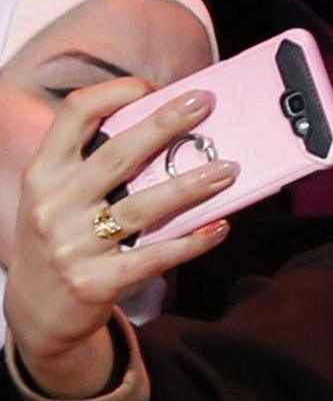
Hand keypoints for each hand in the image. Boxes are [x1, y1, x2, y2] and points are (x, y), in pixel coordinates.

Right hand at [5, 79, 236, 398]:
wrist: (36, 313)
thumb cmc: (61, 239)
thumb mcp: (59, 198)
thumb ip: (95, 166)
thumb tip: (170, 131)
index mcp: (43, 175)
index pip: (74, 117)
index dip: (114, 94)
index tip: (152, 88)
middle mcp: (54, 206)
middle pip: (117, 155)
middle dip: (164, 124)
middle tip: (204, 103)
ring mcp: (74, 247)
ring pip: (143, 207)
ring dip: (190, 185)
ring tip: (228, 169)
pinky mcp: (97, 282)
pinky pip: (154, 257)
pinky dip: (191, 241)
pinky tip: (220, 226)